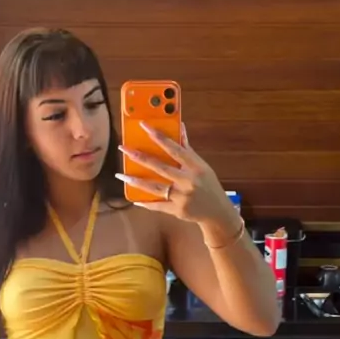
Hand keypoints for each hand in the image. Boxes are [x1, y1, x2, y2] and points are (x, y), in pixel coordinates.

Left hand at [117, 121, 234, 225]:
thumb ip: (187, 149)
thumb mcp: (202, 166)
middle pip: (160, 167)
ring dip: (136, 181)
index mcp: (196, 167)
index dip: (159, 136)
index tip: (144, 126)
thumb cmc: (208, 185)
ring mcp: (183, 197)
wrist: (218, 212)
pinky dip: (146, 202)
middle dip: (140, 157)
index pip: (175, 149)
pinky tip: (134, 198)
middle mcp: (189, 181)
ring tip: (121, 176)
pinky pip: (158, 205)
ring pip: (155, 188)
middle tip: (123, 149)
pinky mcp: (178, 210)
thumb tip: (179, 126)